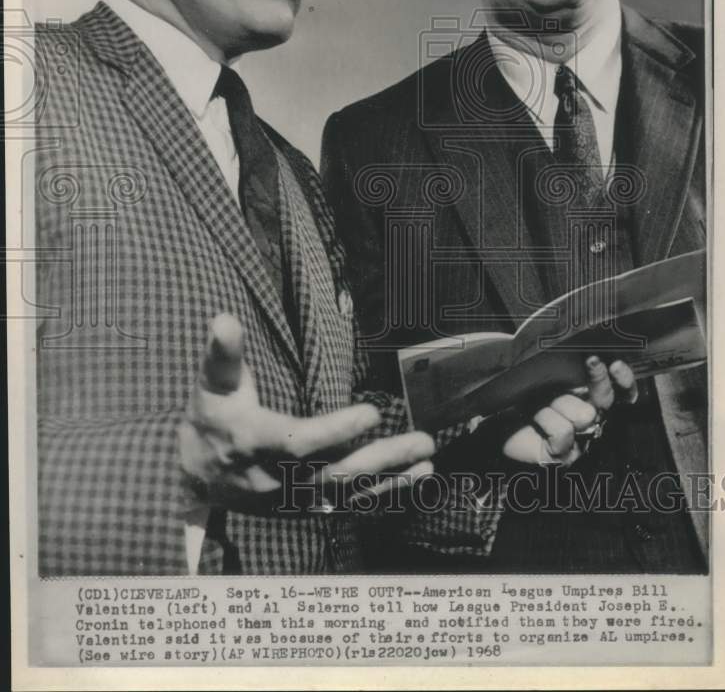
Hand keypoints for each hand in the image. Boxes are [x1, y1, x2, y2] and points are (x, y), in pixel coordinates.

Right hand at [179, 313, 433, 509]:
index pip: (301, 442)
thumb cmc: (211, 420)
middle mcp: (276, 477)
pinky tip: (414, 480)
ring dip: (392, 479)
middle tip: (422, 439)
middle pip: (336, 473)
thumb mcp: (211, 386)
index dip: (336, 430)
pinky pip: (348, 506)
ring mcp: (293, 498)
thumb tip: (223, 319)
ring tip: (427, 458)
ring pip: (348, 494)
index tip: (371, 413)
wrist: (195, 477)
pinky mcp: (304, 507)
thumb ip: (222, 354)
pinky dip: (384, 495)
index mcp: (255, 442)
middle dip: (382, 459)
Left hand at [501, 356, 637, 465]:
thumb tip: (580, 349)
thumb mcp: (541, 372)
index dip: (624, 379)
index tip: (616, 363)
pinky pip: (564, 432)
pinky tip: (531, 418)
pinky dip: (545, 419)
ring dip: (557, 401)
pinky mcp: (565, 455)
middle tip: (592, 361)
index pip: (620, 391)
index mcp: (588, 396)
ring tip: (535, 401)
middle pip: (607, 400)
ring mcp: (579, 440)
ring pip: (585, 414)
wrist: (492, 421)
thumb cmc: (519, 394)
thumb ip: (563, 363)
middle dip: (600, 379)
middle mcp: (589, 418)